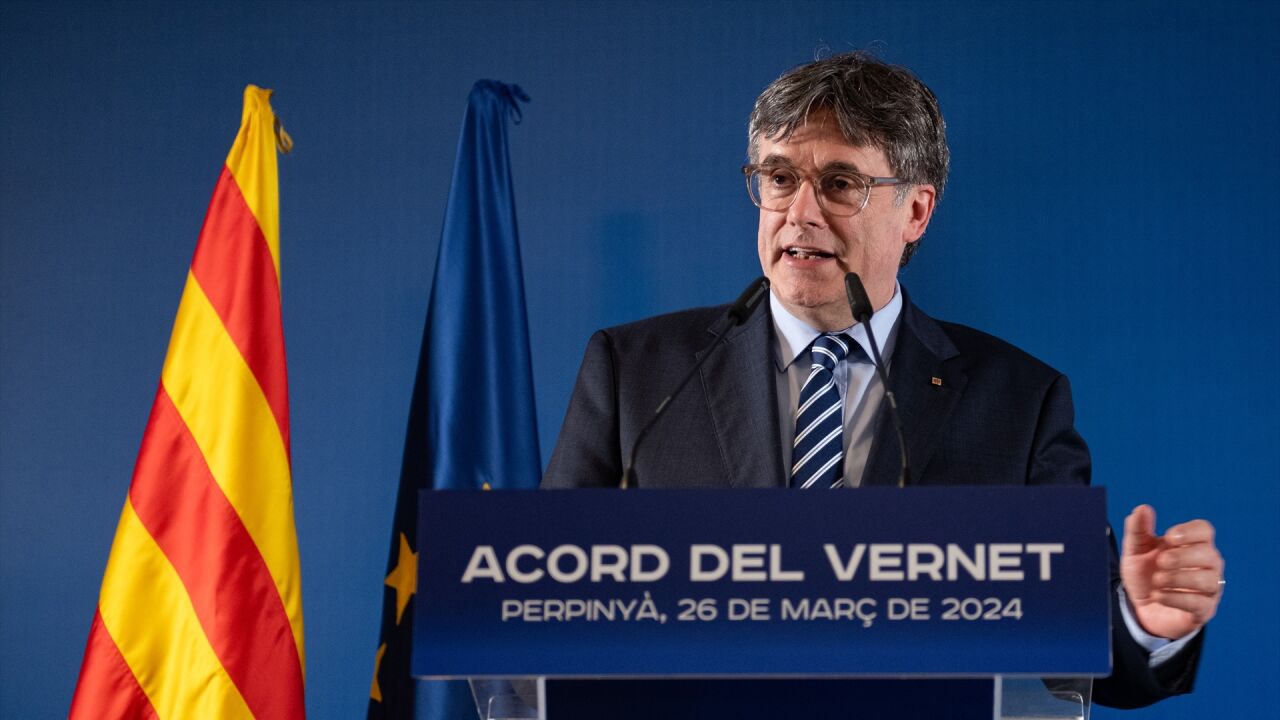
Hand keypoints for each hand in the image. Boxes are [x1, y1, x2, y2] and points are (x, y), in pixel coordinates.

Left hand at [1120, 504, 1223, 638]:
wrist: (1141, 607)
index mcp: (1192, 544)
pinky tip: (1158, 595)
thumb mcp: (1135, 551)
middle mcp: (1207, 564)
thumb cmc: (1145, 574)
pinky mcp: (1204, 609)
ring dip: (1179, 579)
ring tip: (1157, 580)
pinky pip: (1200, 603)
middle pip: (1209, 554)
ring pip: (1208, 580)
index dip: (1189, 531)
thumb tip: (1142, 508)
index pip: (1204, 530)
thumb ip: (1138, 530)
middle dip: (1183, 557)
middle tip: (1161, 561)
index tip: (1169, 537)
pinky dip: (1177, 598)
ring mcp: (1209, 587)